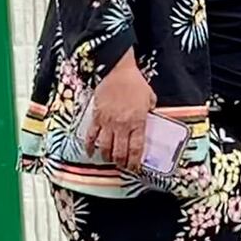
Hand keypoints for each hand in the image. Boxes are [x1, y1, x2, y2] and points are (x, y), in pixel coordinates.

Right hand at [87, 50, 155, 168]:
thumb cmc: (135, 83)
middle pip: (120, 152)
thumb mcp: (150, 98)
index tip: (135, 169)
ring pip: (105, 147)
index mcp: (137, 122)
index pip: (136, 148)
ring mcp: (107, 123)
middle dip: (121, 163)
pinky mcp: (96, 117)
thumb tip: (151, 117)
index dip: (135, 162)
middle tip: (122, 166)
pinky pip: (91, 136)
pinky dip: (89, 146)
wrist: (117, 71)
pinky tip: (90, 153)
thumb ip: (150, 111)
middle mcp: (122, 125)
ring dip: (107, 157)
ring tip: (109, 161)